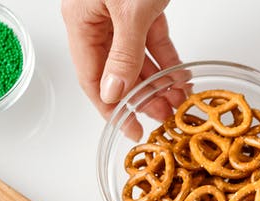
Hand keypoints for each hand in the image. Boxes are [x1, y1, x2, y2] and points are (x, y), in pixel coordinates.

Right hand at [60, 0, 181, 138]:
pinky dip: (166, 58)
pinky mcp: (142, 6)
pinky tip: (179, 77)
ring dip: (157, 81)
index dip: (110, 107)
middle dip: (141, 96)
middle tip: (162, 117)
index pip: (90, 76)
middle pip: (116, 70)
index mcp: (80, 21)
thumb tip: (114, 91)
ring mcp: (119, 13)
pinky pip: (152, 39)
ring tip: (176, 101)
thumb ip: (124, 52)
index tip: (129, 128)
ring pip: (137, 57)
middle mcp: (97, 19)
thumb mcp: (129, 10)